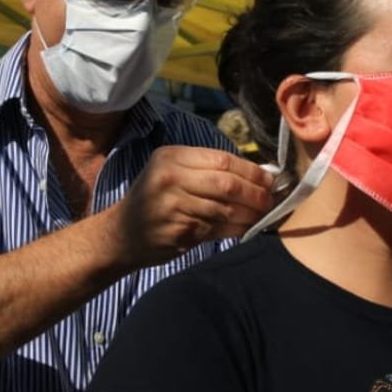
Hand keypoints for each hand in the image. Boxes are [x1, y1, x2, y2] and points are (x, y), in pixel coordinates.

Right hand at [109, 146, 274, 267]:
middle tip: (271, 201)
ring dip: (250, 215)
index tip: (270, 180)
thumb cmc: (154, 199)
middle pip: (227, 184)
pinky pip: (217, 230)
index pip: (223, 160)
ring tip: (262, 216)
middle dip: (255, 194)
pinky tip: (245, 229)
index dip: (251, 171)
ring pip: (225, 209)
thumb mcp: (172, 172)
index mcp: (171, 157)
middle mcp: (170, 178)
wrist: (120, 234)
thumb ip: (207, 170)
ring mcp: (173, 207)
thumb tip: (258, 175)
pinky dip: (236, 230)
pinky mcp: (178, 232)